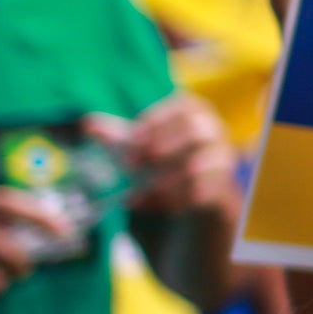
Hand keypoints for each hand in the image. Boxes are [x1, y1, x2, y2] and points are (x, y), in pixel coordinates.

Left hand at [90, 95, 239, 222]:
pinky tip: (153, 206)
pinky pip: (204, 193)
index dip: (155, 124)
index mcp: (195, 113)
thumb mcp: (138, 150)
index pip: (182, 108)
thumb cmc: (161, 164)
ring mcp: (224, 162)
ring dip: (163, 180)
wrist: (188, 204)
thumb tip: (87, 124)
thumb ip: (117, 138)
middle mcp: (215, 133)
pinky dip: (174, 201)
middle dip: (161, 146)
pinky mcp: (225, 192)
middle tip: (131, 167)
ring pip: (199, 165)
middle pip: (196, 130)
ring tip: (136, 193)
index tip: (131, 142)